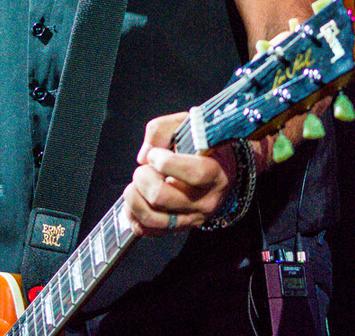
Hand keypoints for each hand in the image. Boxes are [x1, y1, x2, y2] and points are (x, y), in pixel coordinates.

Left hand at [122, 112, 236, 235]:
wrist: (221, 170)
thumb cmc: (202, 145)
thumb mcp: (188, 124)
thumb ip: (162, 130)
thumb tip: (143, 155)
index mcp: (215, 173)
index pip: (194, 173)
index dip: (166, 163)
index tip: (155, 154)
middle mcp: (205, 201)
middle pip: (162, 197)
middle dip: (143, 177)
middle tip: (144, 167)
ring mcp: (191, 218)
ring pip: (152, 218)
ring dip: (134, 198)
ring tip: (136, 183)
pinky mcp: (178, 229)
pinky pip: (147, 230)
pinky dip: (133, 215)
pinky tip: (136, 198)